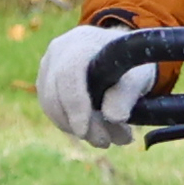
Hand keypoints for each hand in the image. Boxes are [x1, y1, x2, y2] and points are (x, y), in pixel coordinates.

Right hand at [36, 20, 143, 148]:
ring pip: (50, 105)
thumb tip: (114, 117)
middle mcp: (59, 51)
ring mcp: (48, 65)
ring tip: (106, 137)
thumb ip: (128, 94)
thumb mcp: (138, 76)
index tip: (84, 132)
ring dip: (76, 128)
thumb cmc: (129, 63)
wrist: (117, 53)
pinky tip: (93, 128)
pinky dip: (70, 123)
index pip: (68, 74)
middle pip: (54, 94)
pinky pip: (51, 109)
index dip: (75, 105)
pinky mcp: (45, 81)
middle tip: (105, 142)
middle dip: (79, 124)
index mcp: (82, 42)